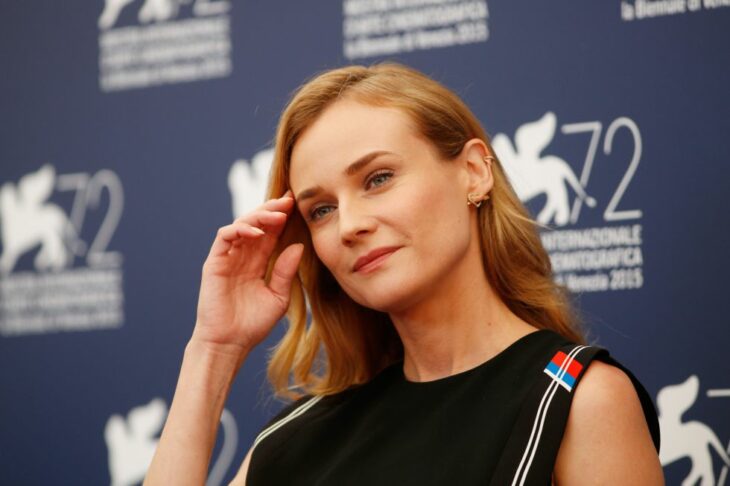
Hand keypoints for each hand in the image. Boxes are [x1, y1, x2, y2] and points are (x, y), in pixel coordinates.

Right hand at [192, 191, 303, 356]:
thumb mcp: (278, 297)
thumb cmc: (252, 324)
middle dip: (273, 209)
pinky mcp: (215, 262)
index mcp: (258, 262)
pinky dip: (240, 229)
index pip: (271, 233)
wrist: (230, 343)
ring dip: (259, 216)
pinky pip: (225, 237)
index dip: (283, 218)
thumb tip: (298, 246)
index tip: (298, 205)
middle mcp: (242, 256)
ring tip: (278, 215)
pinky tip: (257, 232)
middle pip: (257, 223)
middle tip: (289, 201)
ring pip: (241, 224)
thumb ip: (286, 272)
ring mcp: (227, 257)